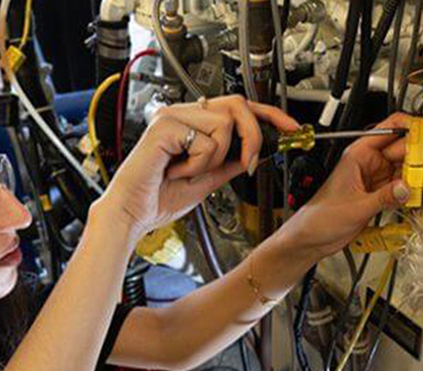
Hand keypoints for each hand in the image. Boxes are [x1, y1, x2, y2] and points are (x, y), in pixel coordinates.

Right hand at [96, 96, 298, 237]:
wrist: (132, 214)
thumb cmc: (157, 198)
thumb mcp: (207, 179)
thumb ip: (229, 163)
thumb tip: (257, 152)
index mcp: (190, 121)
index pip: (236, 107)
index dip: (268, 114)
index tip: (291, 127)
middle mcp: (181, 113)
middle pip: (237, 105)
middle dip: (252, 136)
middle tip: (246, 164)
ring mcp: (172, 116)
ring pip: (224, 124)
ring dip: (215, 157)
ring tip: (189, 171)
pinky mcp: (165, 126)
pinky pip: (206, 141)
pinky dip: (198, 164)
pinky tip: (176, 171)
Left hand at [281, 113, 422, 260]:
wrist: (312, 238)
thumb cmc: (320, 217)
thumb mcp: (356, 207)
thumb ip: (384, 197)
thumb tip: (408, 187)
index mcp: (359, 153)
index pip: (391, 128)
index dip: (413, 129)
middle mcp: (370, 162)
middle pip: (407, 149)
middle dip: (420, 160)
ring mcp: (378, 177)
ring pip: (409, 169)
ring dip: (419, 178)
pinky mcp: (382, 193)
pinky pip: (404, 187)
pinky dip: (412, 193)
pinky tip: (416, 199)